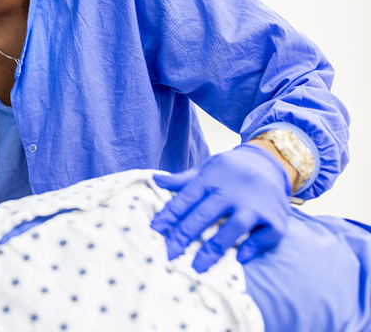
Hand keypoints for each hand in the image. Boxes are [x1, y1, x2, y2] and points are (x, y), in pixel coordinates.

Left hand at [151, 144, 290, 272]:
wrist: (271, 162)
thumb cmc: (231, 170)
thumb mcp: (206, 168)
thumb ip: (183, 180)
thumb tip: (155, 180)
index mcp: (211, 179)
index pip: (186, 199)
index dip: (169, 215)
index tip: (154, 230)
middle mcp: (232, 192)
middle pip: (205, 215)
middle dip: (184, 235)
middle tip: (168, 254)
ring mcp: (255, 205)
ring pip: (233, 227)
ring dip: (214, 247)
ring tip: (197, 266)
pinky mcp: (275, 219)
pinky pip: (264, 236)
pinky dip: (252, 247)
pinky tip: (237, 259)